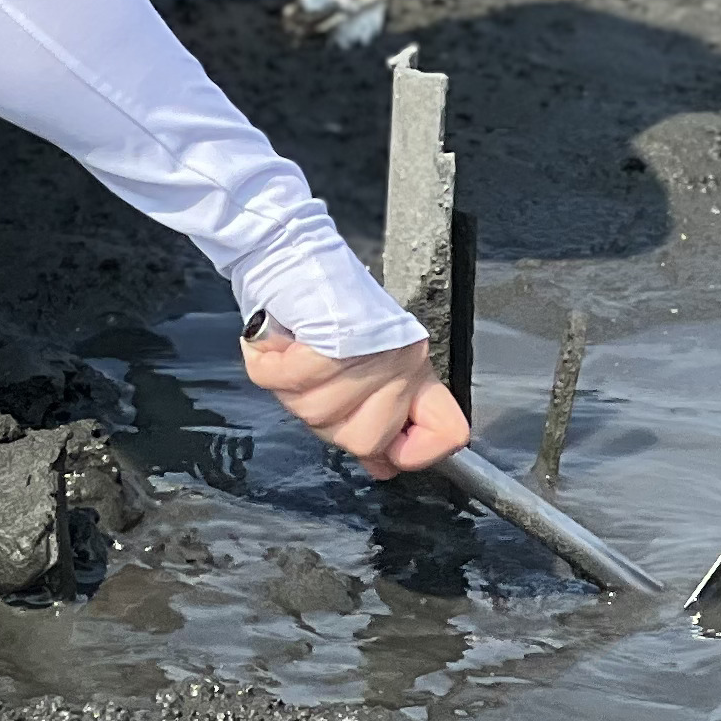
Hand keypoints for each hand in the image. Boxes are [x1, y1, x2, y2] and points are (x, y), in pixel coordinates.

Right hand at [245, 324, 470, 478]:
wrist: (290, 253)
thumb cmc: (326, 303)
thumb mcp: (369, 362)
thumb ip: (380, 416)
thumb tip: (383, 468)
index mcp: (414, 364)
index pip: (446, 433)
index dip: (415, 452)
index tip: (391, 449)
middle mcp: (396, 358)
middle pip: (366, 439)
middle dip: (337, 418)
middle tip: (329, 377)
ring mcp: (360, 348)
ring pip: (321, 416)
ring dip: (300, 390)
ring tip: (305, 353)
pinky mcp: (321, 332)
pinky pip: (289, 381)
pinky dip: (275, 366)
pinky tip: (286, 343)